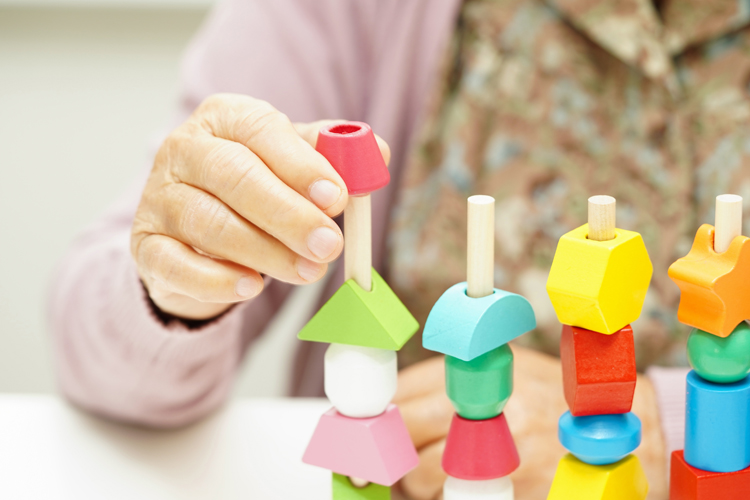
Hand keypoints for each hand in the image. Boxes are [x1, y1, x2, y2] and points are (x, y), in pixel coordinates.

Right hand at [131, 94, 389, 319]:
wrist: (196, 231)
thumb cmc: (254, 189)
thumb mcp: (292, 163)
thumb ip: (331, 157)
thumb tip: (377, 152)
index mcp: (225, 117)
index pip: (262, 132)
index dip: (302, 166)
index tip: (338, 198)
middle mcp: (184, 149)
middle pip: (234, 177)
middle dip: (288, 215)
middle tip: (328, 245)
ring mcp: (159, 197)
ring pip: (209, 223)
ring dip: (264, 252)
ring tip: (306, 272)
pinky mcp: (145, 245)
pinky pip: (174, 264)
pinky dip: (215, 280)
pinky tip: (250, 288)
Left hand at [394, 345, 666, 499]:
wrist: (623, 424)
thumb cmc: (554, 393)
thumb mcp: (509, 367)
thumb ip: (458, 380)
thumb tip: (399, 404)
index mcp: (482, 370)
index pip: (405, 390)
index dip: (382, 413)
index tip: (373, 428)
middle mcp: (489, 406)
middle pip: (406, 428)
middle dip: (390, 447)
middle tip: (387, 459)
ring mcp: (501, 449)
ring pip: (422, 472)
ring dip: (413, 480)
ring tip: (426, 477)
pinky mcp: (514, 485)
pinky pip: (454, 498)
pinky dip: (443, 498)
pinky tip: (455, 490)